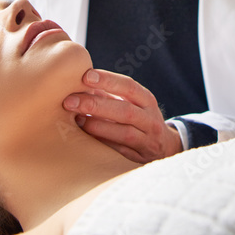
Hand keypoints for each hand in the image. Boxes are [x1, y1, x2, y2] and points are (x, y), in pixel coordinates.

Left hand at [62, 69, 182, 163]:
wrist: (164, 147)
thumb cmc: (139, 118)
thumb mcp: (132, 103)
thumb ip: (110, 95)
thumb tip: (79, 83)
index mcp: (147, 100)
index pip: (129, 87)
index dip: (108, 80)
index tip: (86, 76)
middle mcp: (149, 119)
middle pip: (125, 111)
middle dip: (95, 105)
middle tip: (70, 101)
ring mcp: (147, 140)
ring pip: (124, 133)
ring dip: (98, 126)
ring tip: (77, 119)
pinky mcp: (139, 158)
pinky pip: (120, 150)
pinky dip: (103, 143)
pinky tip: (86, 137)